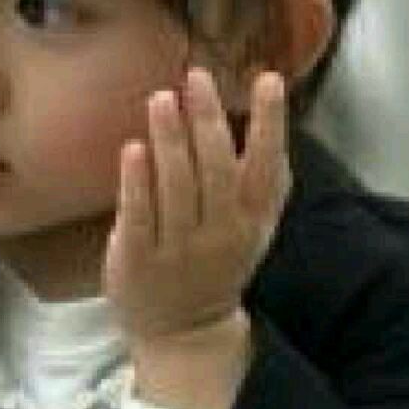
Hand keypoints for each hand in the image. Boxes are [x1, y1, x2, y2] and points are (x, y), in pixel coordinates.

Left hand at [103, 67, 290, 347]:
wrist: (186, 331)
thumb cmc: (220, 261)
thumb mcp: (255, 227)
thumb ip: (267, 180)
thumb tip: (274, 119)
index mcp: (251, 219)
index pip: (268, 167)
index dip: (270, 123)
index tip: (269, 79)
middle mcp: (220, 232)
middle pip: (217, 171)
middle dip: (208, 121)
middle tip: (196, 77)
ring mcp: (178, 248)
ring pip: (177, 188)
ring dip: (171, 140)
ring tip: (162, 98)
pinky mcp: (138, 259)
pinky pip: (139, 216)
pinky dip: (137, 182)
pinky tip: (134, 148)